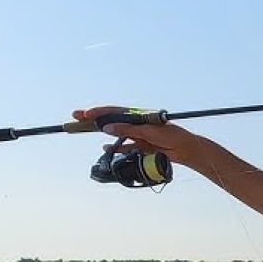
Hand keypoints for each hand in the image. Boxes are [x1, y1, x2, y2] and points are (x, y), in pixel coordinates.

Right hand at [72, 106, 200, 165]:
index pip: (115, 112)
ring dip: (101, 132)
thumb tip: (106, 128)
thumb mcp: (149, 132)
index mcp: (139, 116)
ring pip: (116, 133)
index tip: (85, 114)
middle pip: (111, 120)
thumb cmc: (172, 136)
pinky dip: (116, 147)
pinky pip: (125, 147)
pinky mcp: (143, 147)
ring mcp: (139, 135)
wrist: (187, 149)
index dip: (99, 112)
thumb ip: (128, 130)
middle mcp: (137, 124)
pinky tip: (105, 148)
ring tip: (84, 130)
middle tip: (75, 117)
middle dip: (94, 118)